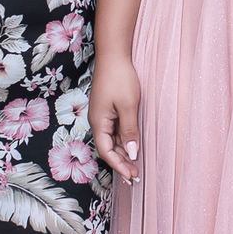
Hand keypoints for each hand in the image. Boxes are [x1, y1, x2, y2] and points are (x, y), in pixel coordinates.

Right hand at [90, 54, 140, 183]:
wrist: (113, 55)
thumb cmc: (120, 78)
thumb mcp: (128, 106)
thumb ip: (130, 131)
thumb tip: (132, 154)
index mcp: (99, 122)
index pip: (106, 151)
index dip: (118, 166)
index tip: (131, 176)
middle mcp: (98, 121)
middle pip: (108, 148)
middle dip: (121, 163)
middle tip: (135, 178)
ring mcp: (102, 115)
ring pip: (111, 141)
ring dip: (123, 154)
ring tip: (135, 167)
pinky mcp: (108, 109)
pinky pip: (114, 131)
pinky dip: (123, 141)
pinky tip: (132, 147)